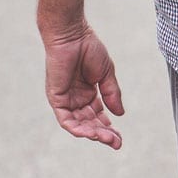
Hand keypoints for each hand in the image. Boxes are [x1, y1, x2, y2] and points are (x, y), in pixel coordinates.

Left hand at [42, 26, 124, 149]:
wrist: (72, 35)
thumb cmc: (88, 48)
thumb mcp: (107, 74)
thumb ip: (112, 94)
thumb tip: (121, 114)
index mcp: (88, 93)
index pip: (99, 116)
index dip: (109, 128)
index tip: (120, 138)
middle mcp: (76, 99)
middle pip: (90, 123)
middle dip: (103, 134)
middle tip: (116, 142)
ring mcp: (65, 99)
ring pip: (78, 124)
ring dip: (92, 133)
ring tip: (106, 139)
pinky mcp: (56, 97)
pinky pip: (65, 119)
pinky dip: (76, 128)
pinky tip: (89, 133)